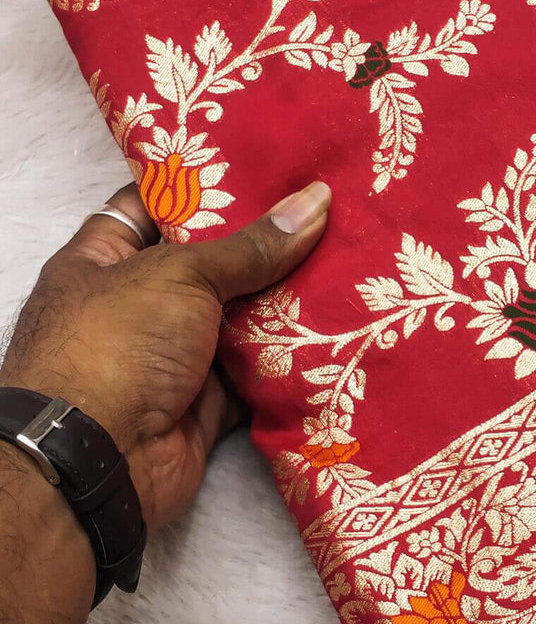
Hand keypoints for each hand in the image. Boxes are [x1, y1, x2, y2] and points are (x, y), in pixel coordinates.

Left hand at [0, 178, 330, 528]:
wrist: (100, 459)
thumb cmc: (117, 344)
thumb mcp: (180, 274)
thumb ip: (251, 245)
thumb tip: (316, 201)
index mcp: (105, 259)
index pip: (154, 205)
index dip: (203, 184)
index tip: (263, 164)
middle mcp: (138, 304)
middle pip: (210, 262)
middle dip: (263, 242)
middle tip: (325, 207)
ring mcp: (173, 355)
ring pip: (239, 317)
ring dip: (285, 299)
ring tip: (347, 256)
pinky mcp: (208, 401)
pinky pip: (257, 370)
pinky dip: (291, 356)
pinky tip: (338, 323)